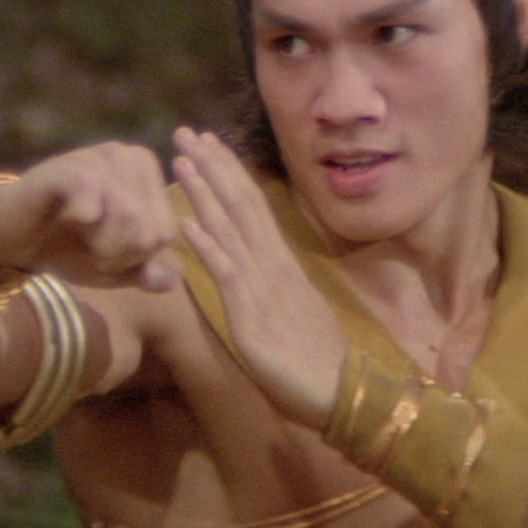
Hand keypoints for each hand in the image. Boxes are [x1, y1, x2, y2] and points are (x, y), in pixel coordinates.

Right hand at [0, 142, 180, 292]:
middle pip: (151, 231)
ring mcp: (101, 156)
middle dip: (118, 255)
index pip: (166, 233)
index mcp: (148, 175)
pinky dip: (82, 224)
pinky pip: (95, 204)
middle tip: (88, 245)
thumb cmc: (65, 246)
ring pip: (129, 219)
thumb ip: (148, 272)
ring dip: (101, 245)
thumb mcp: (114, 267)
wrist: (8, 236)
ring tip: (79, 233)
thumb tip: (170, 281)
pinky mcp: (71, 166)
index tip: (104, 250)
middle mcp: (130, 156)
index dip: (136, 259)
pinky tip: (66, 216)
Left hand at [173, 127, 346, 429]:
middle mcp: (272, 268)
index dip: (229, 173)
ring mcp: (264, 290)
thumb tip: (249, 266)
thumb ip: (270, 286)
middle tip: (187, 131)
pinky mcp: (254, 319)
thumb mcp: (290, 312)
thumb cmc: (316, 361)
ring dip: (205, 194)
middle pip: (241, 206)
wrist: (345, 396)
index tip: (207, 143)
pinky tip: (188, 225)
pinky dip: (209, 248)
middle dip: (213, 168)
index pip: (252, 207)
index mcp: (279, 265)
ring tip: (182, 161)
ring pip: (232, 231)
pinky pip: (229, 276)